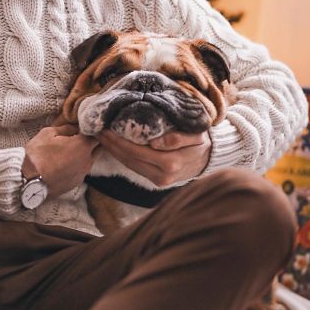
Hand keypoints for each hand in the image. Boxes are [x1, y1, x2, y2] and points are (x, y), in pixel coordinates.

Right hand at [24, 124, 99, 197]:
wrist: (28, 181)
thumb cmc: (38, 155)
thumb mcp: (48, 133)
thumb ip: (66, 128)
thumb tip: (74, 128)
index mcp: (83, 145)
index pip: (96, 134)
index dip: (90, 130)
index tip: (83, 128)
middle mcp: (87, 160)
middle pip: (98, 148)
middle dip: (92, 142)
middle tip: (79, 138)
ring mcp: (82, 174)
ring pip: (90, 161)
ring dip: (84, 155)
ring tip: (70, 152)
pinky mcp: (76, 184)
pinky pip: (81, 171)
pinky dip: (77, 166)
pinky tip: (65, 164)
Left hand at [96, 130, 211, 186]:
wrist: (211, 158)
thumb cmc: (202, 142)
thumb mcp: (195, 135)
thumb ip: (177, 137)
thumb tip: (155, 142)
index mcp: (171, 163)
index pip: (136, 151)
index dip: (118, 140)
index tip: (105, 128)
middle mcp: (162, 175)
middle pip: (129, 159)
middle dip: (111, 145)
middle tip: (97, 130)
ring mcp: (159, 181)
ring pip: (130, 165)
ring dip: (114, 151)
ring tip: (102, 137)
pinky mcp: (157, 182)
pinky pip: (135, 168)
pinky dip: (123, 156)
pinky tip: (115, 146)